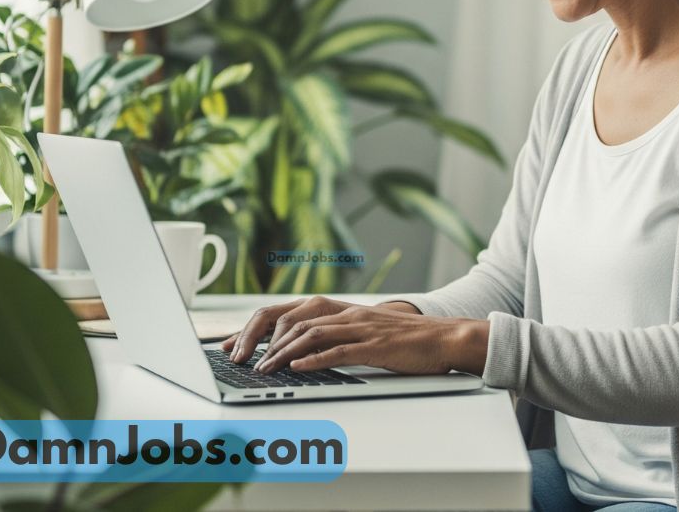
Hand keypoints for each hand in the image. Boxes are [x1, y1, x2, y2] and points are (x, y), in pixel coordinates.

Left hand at [221, 295, 487, 375]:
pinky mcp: (375, 345)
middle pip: (294, 320)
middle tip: (242, 359)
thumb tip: (298, 353)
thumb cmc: (404, 340)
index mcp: (341, 309)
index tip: (235, 344)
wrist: (443, 337)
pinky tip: (299, 368)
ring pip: (312, 334)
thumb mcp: (363, 333)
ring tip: (263, 368)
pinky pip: (340, 350)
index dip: (259, 327)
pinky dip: (315, 359)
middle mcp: (347, 313)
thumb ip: (334, 337)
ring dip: (283, 352)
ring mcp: (361, 327)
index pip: (289, 312)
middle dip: (263, 339)